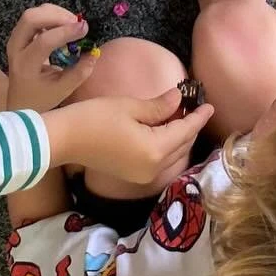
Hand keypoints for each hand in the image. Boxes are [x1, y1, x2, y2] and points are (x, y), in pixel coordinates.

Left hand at [5, 4, 96, 111]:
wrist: (20, 99)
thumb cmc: (41, 98)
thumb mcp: (63, 90)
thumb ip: (79, 72)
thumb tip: (93, 52)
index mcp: (25, 66)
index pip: (43, 41)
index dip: (65, 32)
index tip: (84, 29)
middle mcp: (15, 49)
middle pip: (31, 18)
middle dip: (56, 15)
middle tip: (77, 22)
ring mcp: (15, 39)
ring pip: (32, 14)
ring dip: (54, 13)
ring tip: (73, 24)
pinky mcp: (20, 34)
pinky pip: (34, 16)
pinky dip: (51, 15)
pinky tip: (64, 25)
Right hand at [50, 86, 212, 190]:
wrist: (66, 139)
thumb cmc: (96, 117)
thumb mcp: (130, 107)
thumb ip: (158, 106)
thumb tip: (179, 100)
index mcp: (155, 150)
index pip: (185, 131)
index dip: (198, 117)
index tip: (209, 104)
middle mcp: (154, 168)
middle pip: (182, 145)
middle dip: (191, 126)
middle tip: (197, 106)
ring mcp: (144, 176)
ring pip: (172, 154)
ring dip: (180, 136)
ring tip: (184, 115)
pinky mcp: (134, 176)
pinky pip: (160, 160)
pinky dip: (167, 145)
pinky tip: (165, 129)